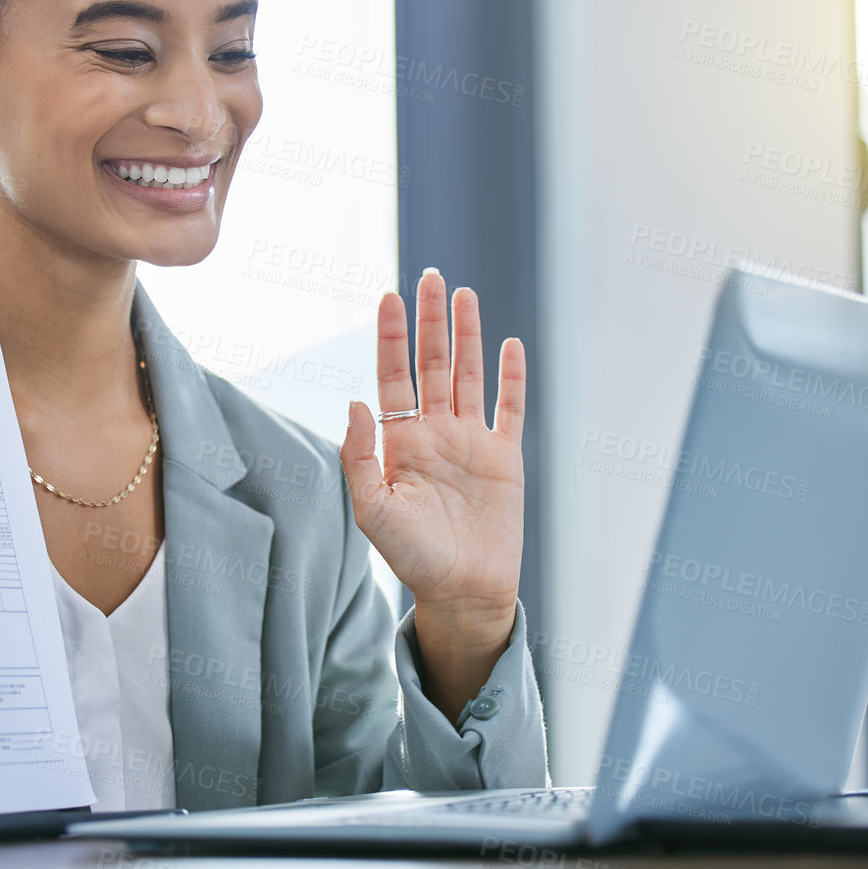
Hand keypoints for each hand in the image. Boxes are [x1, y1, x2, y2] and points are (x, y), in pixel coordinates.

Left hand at [339, 269, 524, 719]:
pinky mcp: (505, 458)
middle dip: (429, 321)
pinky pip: (510, 409)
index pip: (393, 376)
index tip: (388, 296)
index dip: (390, 336)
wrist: (463, 592)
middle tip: (429, 276)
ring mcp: (471, 442)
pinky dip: (512, 377)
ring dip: (467, 335)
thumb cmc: (412, 558)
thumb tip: (354, 402)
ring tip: (463, 294)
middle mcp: (434, 433)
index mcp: (400, 442)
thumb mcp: (373, 511)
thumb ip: (359, 458)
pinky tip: (509, 344)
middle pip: (432, 364)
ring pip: (469, 375)